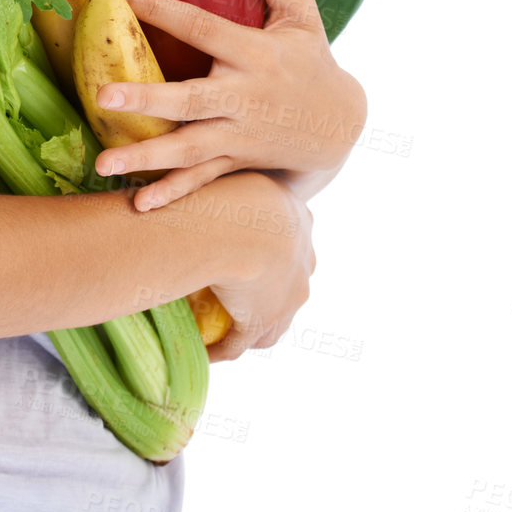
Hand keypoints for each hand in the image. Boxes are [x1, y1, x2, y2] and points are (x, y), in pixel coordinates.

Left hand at [93, 0, 366, 210]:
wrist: (340, 126)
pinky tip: (137, 205)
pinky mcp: (237, 162)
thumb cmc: (310, 62)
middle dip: (148, 100)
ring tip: (103, 163)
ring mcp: (239, 136)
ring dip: (146, 159)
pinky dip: (172, 195)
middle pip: (191, 100)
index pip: (203, 28)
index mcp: (255, 54)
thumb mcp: (302, 17)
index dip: (163, 10)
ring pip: (189, 150)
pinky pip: (202, 182)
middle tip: (104, 98)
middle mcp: (244, 97)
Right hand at [199, 171, 314, 363]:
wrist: (232, 226)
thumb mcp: (237, 173)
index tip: (250, 248)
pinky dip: (225, 349)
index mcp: (300, 218)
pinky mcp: (263, 321)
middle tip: (240, 289)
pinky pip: (242, 341)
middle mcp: (304, 256)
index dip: (272, 245)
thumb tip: (208, 159)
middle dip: (271, 288)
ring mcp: (288, 294)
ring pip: (271, 316)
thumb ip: (232, 175)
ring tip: (223, 328)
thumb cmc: (227, 188)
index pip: (293, 236)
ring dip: (249, 325)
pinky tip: (207, 351)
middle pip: (291, 279)